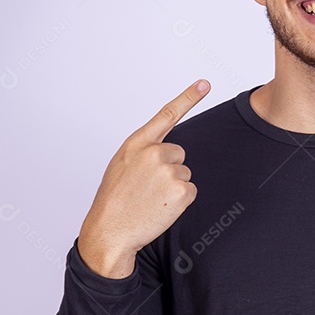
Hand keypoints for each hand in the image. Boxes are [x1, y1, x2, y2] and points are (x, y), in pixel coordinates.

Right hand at [78, 79, 209, 277]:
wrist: (110, 231)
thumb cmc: (114, 200)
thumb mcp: (121, 165)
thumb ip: (142, 152)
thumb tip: (166, 151)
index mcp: (136, 144)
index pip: (166, 115)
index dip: (188, 97)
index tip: (204, 83)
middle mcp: (154, 153)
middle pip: (179, 154)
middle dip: (169, 169)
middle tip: (148, 188)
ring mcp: (168, 171)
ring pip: (184, 174)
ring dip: (172, 187)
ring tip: (150, 199)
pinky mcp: (181, 191)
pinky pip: (190, 191)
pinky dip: (179, 202)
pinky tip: (160, 208)